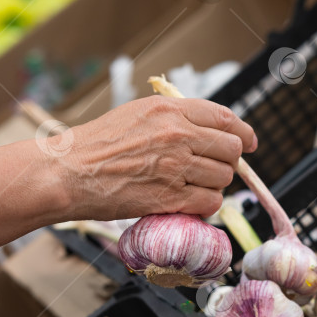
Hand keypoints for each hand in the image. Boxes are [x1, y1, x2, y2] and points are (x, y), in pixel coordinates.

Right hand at [46, 96, 256, 219]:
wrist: (68, 172)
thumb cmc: (97, 144)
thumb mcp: (137, 113)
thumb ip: (175, 118)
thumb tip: (208, 129)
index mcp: (171, 111)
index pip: (226, 118)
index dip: (243, 133)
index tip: (248, 142)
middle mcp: (178, 136)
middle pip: (231, 150)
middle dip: (228, 161)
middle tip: (213, 167)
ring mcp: (175, 168)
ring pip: (223, 178)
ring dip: (215, 184)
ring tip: (195, 185)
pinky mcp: (170, 198)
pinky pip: (210, 203)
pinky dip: (206, 205)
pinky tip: (191, 202)